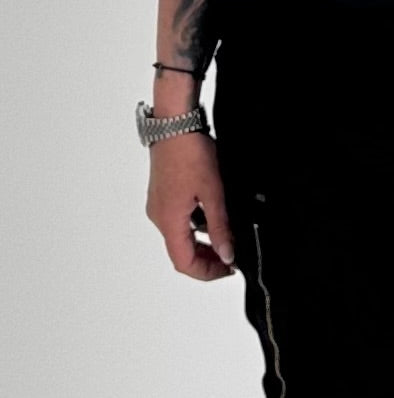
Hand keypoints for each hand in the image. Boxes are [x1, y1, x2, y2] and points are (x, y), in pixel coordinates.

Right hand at [146, 132, 236, 279]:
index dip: (207, 273)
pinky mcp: (163, 195)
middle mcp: (159, 217)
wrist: (175, 124)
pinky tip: (212, 217)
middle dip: (206, 260)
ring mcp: (159, 205)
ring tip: (225, 237)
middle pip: (180, 253)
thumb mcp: (213, 194)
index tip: (228, 269)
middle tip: (231, 256)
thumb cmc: (189, 152)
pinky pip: (177, 221)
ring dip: (201, 243)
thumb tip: (227, 255)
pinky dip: (195, 227)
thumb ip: (220, 228)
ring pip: (179, 237)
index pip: (184, 263)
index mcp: (169, 220)